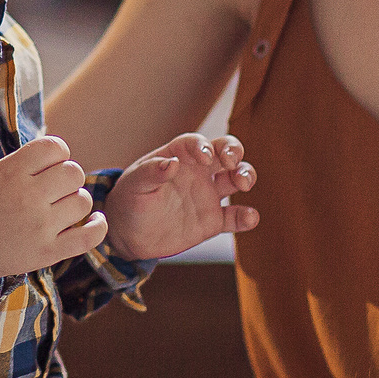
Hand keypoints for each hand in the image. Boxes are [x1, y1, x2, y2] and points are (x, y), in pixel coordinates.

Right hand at [0, 135, 105, 282]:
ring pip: (83, 201)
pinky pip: (89, 237)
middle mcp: (27, 198)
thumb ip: (26, 162)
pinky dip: (98, 226)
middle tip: (55, 188)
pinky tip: (96, 219)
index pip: (54, 147)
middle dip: (68, 177)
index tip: (50, 164)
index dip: (58, 153)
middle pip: (73, 173)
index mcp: (11, 173)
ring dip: (77, 201)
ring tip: (62, 207)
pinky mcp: (48, 252)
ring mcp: (39, 227)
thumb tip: (63, 153)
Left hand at [102, 134, 259, 260]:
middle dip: (234, 152)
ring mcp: (207, 195)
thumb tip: (171, 162)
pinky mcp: (212, 220)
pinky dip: (246, 216)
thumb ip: (150, 172)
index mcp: (178, 156)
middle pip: (225, 152)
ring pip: (236, 178)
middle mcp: (198, 172)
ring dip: (246, 175)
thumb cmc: (129, 201)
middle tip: (232, 163)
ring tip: (243, 183)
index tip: (205, 157)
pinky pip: (235, 216)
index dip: (204, 145)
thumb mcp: (133, 185)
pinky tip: (250, 217)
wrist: (128, 234)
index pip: (196, 142)